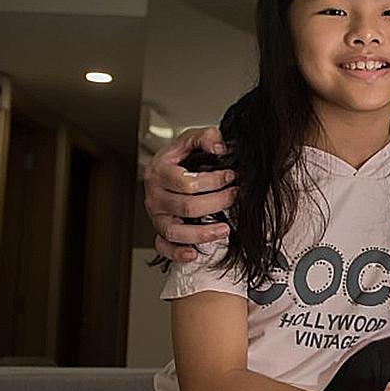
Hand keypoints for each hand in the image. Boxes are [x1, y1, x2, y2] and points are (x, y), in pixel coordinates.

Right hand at [145, 126, 237, 261]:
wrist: (164, 170)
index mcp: (159, 172)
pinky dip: (177, 253)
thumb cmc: (179, 158)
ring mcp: (156, 216)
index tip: (231, 176)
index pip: (186, 183)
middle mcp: (155, 196)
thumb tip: (219, 147)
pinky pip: (163, 247)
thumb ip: (205, 137)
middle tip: (234, 196)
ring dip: (202, 233)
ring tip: (225, 229)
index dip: (213, 181)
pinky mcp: (159, 230)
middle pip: (186, 207)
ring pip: (175, 231)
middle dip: (217, 202)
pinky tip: (194, 253)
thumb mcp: (190, 139)